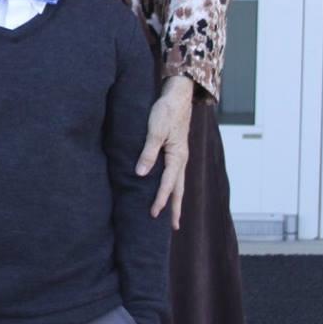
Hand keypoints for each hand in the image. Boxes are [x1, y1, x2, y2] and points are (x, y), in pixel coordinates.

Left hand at [137, 75, 194, 229]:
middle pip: (179, 189)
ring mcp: (180, 155)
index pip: (168, 184)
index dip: (160, 200)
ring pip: (178, 182)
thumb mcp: (155, 130)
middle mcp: (181, 159)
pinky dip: (173, 186)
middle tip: (174, 228)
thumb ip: (148, 153)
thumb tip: (141, 174)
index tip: (153, 214)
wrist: (177, 95)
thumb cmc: (166, 111)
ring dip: (175, 199)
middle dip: (175, 208)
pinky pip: (175, 174)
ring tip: (172, 215)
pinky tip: (168, 189)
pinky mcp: (176, 150)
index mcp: (178, 156)